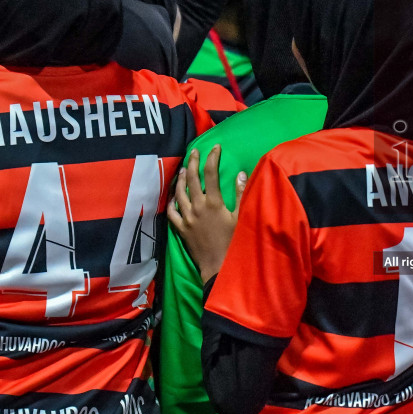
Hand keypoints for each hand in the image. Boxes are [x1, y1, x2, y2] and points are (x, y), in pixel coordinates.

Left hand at [167, 146, 247, 283]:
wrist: (218, 265)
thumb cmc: (234, 242)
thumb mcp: (241, 217)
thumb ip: (240, 194)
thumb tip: (241, 174)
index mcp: (213, 202)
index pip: (210, 173)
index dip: (212, 157)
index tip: (215, 147)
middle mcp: (197, 207)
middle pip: (191, 179)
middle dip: (192, 162)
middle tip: (194, 151)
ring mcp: (187, 218)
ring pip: (179, 192)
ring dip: (180, 178)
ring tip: (183, 169)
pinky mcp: (181, 228)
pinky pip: (171, 212)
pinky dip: (171, 201)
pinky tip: (173, 196)